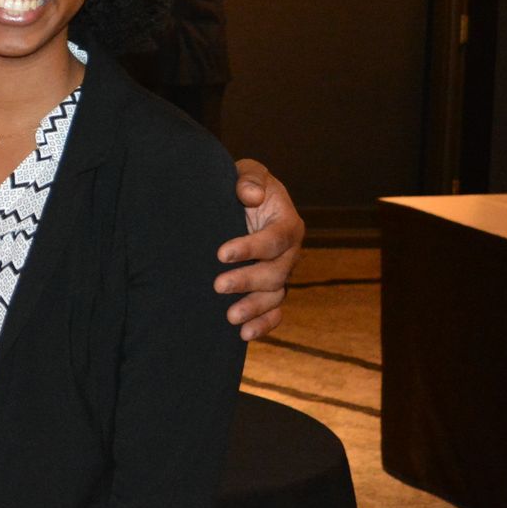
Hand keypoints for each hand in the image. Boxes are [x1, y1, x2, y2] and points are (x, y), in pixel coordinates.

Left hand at [218, 158, 304, 340]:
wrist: (241, 204)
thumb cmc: (245, 186)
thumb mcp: (248, 172)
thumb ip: (249, 178)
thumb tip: (250, 195)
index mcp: (287, 224)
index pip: (274, 240)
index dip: (250, 247)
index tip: (221, 253)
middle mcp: (289, 253)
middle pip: (275, 273)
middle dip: (246, 281)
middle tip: (217, 285)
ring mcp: (282, 273)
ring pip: (275, 296)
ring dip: (254, 308)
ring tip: (230, 318)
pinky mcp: (271, 288)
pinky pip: (275, 311)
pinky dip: (264, 325)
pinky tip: (244, 335)